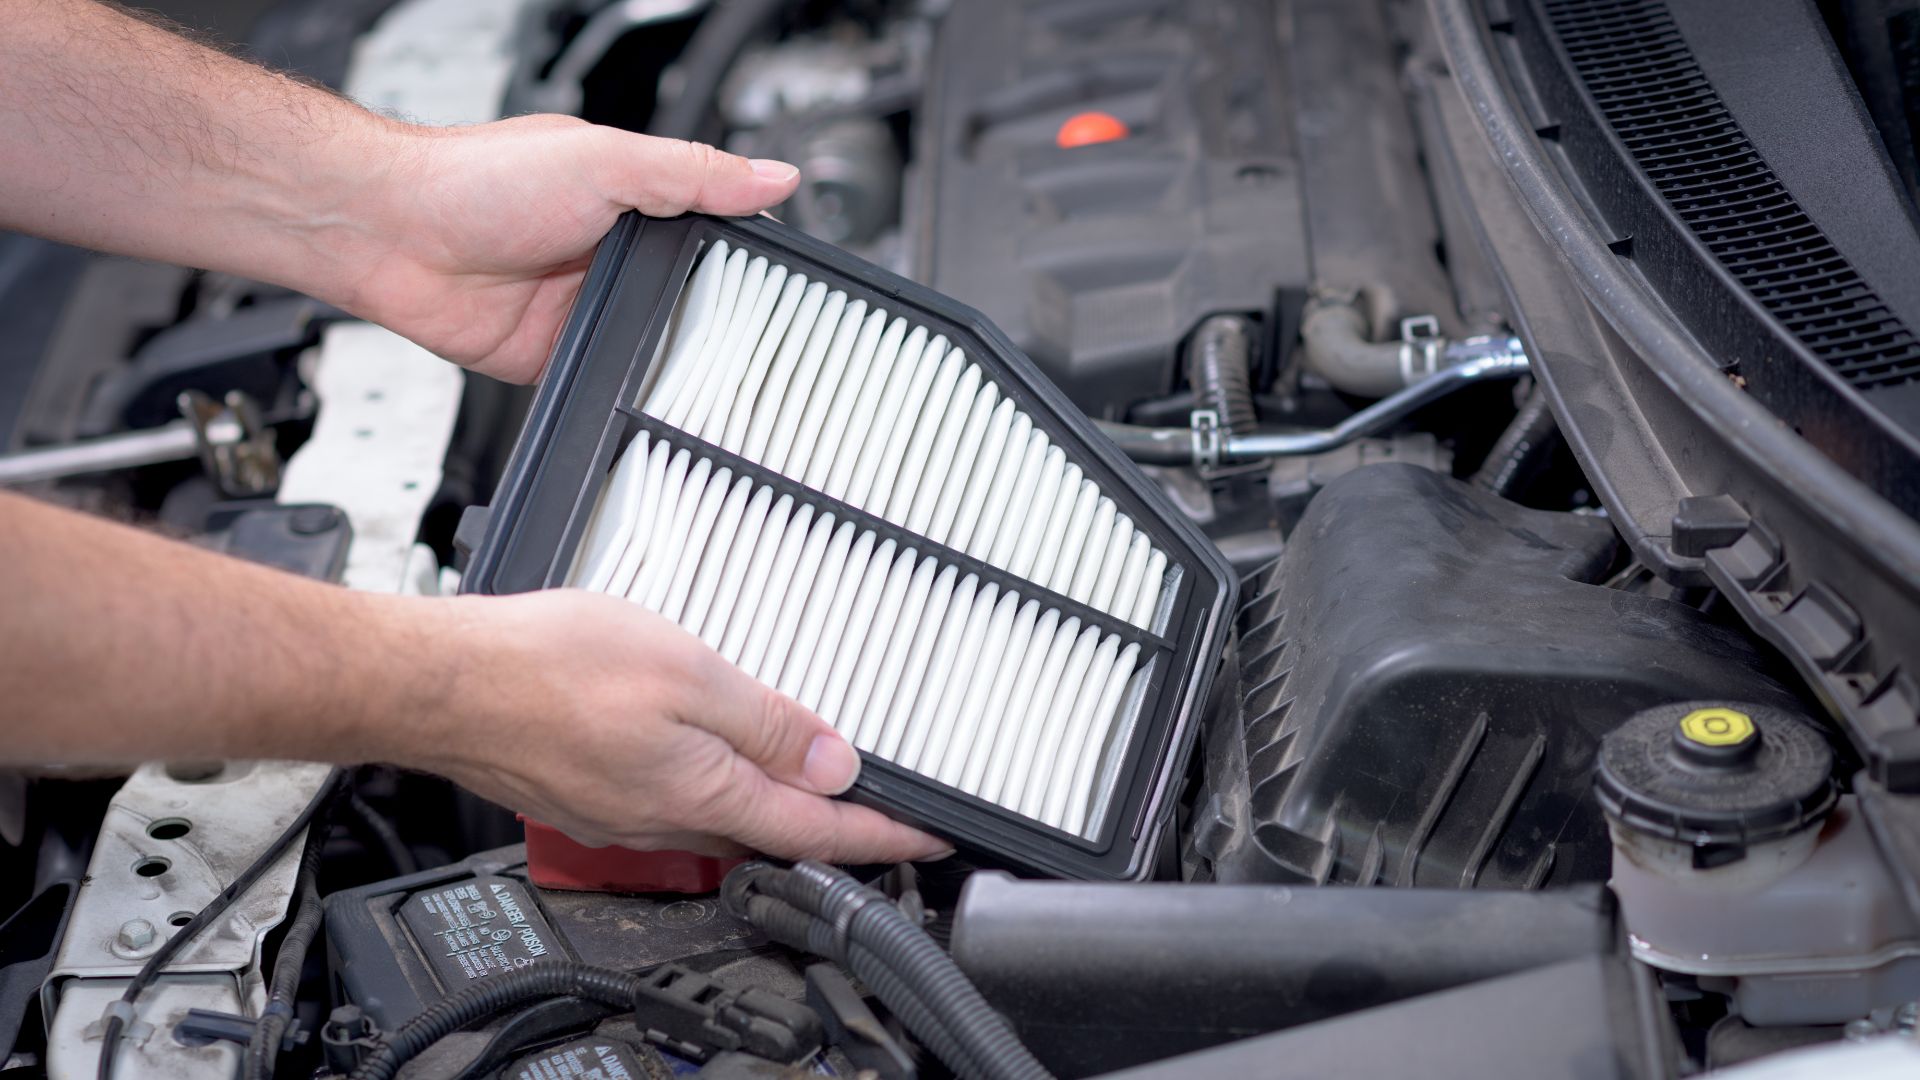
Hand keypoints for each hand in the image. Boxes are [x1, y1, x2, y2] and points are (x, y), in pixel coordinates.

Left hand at [338, 116, 800, 383]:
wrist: (392, 234)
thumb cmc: (476, 178)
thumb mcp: (605, 161)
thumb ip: (693, 173)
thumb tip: (774, 178)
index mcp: (631, 196)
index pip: (711, 226)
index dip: (746, 251)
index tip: (787, 277)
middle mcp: (610, 250)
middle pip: (688, 293)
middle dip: (709, 311)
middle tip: (742, 331)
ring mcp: (583, 304)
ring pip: (651, 341)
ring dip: (662, 348)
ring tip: (688, 356)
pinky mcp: (555, 353)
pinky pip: (603, 379)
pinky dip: (618, 384)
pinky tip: (633, 378)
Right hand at [402, 589, 950, 862]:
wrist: (441, 684)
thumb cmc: (547, 670)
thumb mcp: (687, 673)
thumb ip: (766, 721)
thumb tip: (834, 762)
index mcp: (703, 794)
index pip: (819, 834)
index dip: (883, 837)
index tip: (929, 839)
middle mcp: (667, 820)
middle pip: (774, 833)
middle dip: (832, 821)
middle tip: (882, 803)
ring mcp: (625, 813)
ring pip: (724, 815)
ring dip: (772, 797)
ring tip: (809, 768)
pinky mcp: (593, 794)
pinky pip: (677, 798)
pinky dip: (715, 779)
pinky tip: (712, 746)